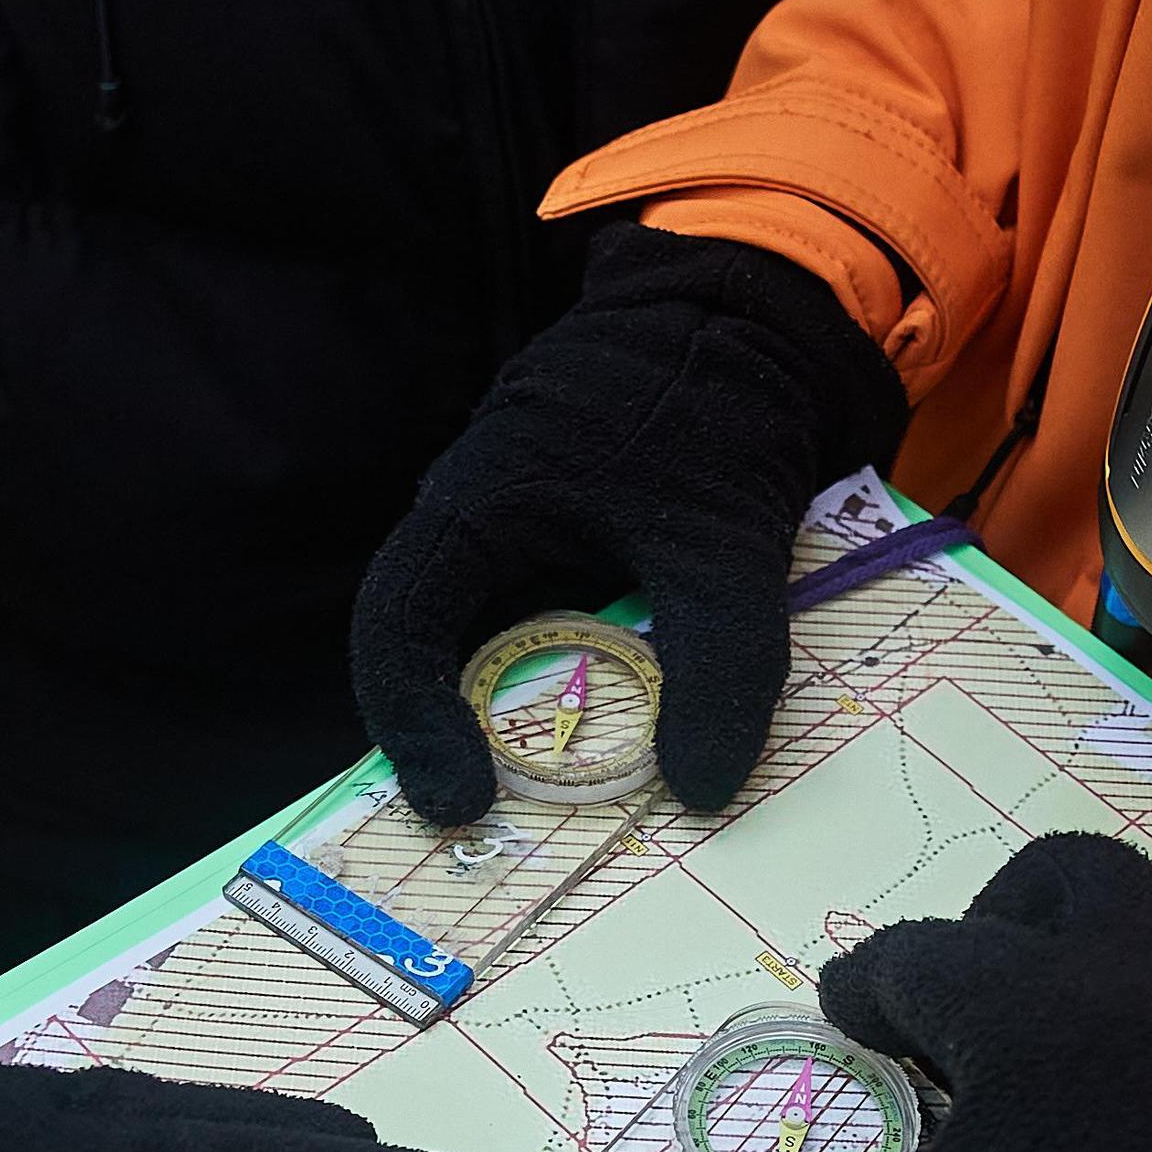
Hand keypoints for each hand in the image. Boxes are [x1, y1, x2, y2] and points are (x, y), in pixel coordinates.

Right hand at [351, 226, 904, 823]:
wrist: (755, 316)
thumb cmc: (708, 403)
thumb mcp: (723, 540)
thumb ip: (718, 660)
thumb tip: (701, 791)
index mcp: (474, 512)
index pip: (396, 631)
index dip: (414, 727)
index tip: (465, 804)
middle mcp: (479, 532)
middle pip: (438, 660)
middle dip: (469, 751)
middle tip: (513, 836)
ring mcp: (526, 544)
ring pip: (501, 658)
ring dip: (531, 731)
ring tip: (577, 807)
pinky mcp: (578, 556)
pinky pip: (558, 642)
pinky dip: (587, 700)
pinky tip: (639, 739)